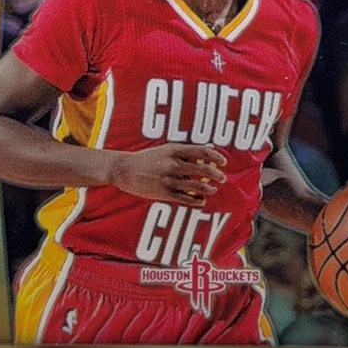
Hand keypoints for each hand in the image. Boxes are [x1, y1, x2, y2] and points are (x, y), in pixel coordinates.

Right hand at [109, 144, 227, 207]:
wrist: (124, 169)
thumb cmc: (147, 158)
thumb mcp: (167, 149)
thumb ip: (188, 149)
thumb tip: (211, 146)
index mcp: (174, 150)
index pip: (202, 151)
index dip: (216, 157)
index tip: (223, 162)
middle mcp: (173, 164)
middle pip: (203, 169)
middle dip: (216, 175)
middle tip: (223, 178)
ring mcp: (169, 179)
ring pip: (196, 186)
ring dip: (208, 189)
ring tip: (213, 190)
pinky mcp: (164, 193)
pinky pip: (186, 198)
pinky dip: (196, 200)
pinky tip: (201, 201)